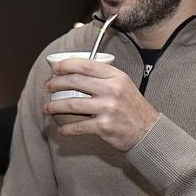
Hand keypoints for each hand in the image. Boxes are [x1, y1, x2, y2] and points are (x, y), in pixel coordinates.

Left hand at [45, 58, 159, 150]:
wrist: (147, 131)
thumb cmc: (132, 107)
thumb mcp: (123, 84)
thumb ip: (104, 77)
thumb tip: (76, 71)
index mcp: (116, 76)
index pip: (86, 64)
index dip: (66, 64)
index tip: (55, 68)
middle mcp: (112, 90)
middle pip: (75, 81)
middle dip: (56, 83)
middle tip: (48, 87)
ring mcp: (108, 108)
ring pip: (72, 103)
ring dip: (55, 106)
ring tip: (47, 107)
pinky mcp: (104, 126)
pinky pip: (78, 126)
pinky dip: (66, 129)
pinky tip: (61, 129)